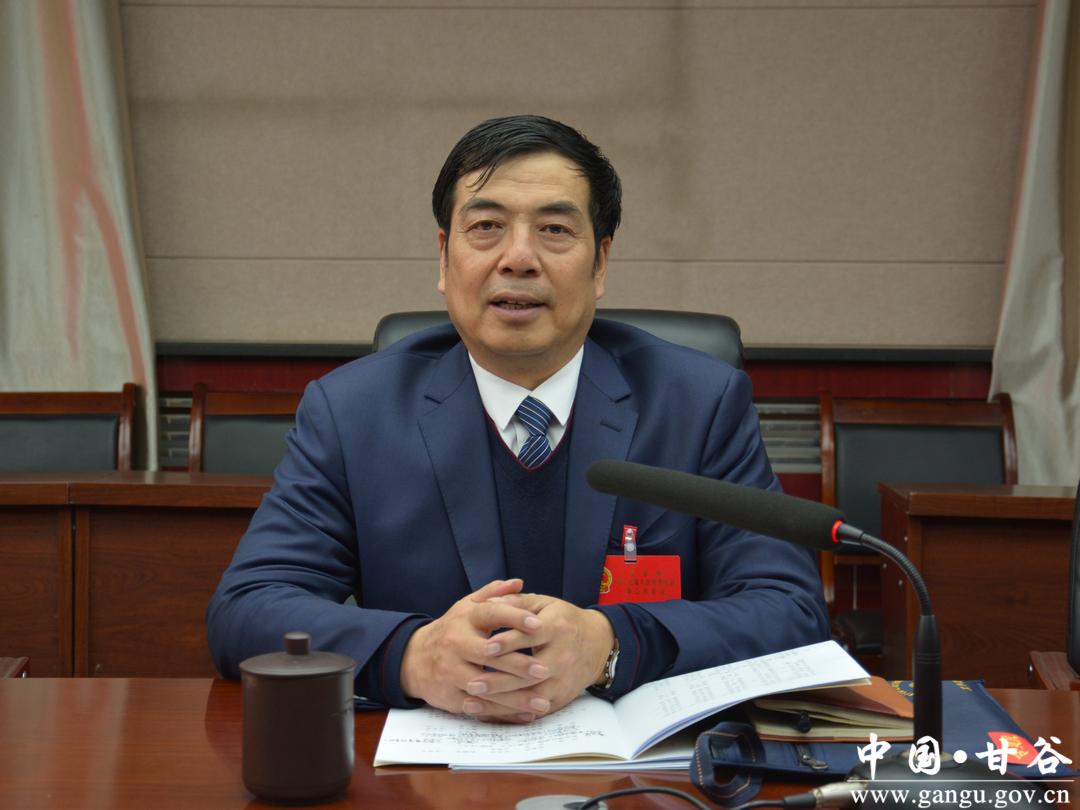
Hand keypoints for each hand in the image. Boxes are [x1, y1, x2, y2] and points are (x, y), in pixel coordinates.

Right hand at [399, 580, 551, 721]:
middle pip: (488, 655)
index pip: (491, 614)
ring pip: (485, 686)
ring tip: (543, 702)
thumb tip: (519, 582)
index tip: (538, 624)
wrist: (414, 659)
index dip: (514, 618)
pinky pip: (480, 707)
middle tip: (544, 670)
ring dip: (514, 697)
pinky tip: (526, 715)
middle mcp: (455, 643)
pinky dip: (504, 713)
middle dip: (517, 664)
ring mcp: (450, 671)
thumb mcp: (468, 607)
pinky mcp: (450, 695)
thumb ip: (494, 594)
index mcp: (465, 618)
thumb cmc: (452, 630)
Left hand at [464, 593, 614, 721]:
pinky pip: (533, 710)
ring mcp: (563, 680)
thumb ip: (516, 603)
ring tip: (471, 703)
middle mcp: (563, 656)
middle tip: (471, 683)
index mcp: (557, 628)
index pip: (531, 636)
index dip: (509, 642)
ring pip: (530, 696)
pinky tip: (487, 713)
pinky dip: (510, 714)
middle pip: (529, 673)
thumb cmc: (565, 620)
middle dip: (499, 681)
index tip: (486, 648)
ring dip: (500, 703)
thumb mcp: (544, 604)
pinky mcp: (561, 698)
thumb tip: (489, 602)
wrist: (600, 644)